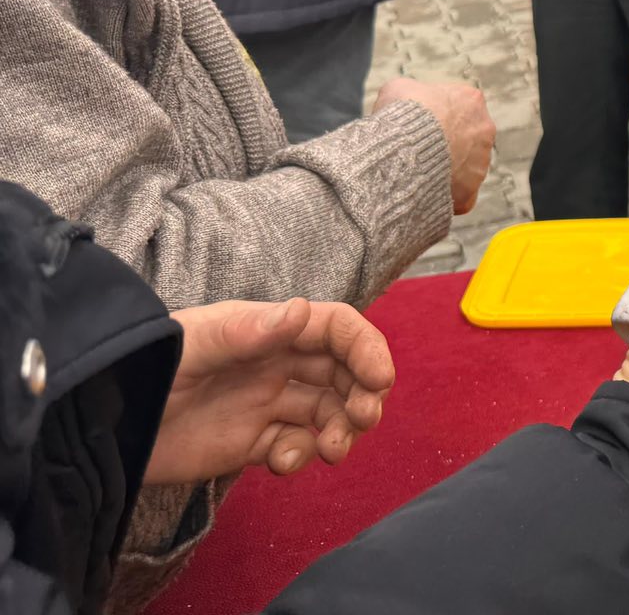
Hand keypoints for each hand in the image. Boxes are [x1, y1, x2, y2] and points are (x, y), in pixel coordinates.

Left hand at [146, 298, 394, 486]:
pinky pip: (293, 446)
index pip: (335, 330)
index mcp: (268, 332)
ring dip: (340, 430)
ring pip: (326, 412)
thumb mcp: (193, 346)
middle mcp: (275, 365)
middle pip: (342, 373)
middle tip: (362, 420)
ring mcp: (264, 404)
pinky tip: (281, 464)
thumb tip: (302, 311)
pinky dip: (300, 456)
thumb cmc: (146, 370)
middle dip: (363, 394)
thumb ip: (247, 332)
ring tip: (330, 451)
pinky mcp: (250, 443)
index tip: (380, 379)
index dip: (366, 348)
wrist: (102, 427)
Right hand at [375, 78, 495, 213]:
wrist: (403, 149)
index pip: (456, 107)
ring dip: (443, 170)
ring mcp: (480, 163)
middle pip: (464, 138)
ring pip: (462, 168)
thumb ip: (410, 92)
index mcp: (471, 100)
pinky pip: (457, 196)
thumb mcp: (398, 89)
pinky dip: (442, 197)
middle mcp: (484, 130)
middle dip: (442, 145)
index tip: (416, 126)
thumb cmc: (400, 115)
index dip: (433, 117)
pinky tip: (421, 194)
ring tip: (413, 174)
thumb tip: (406, 101)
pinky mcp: (470, 193)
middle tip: (416, 152)